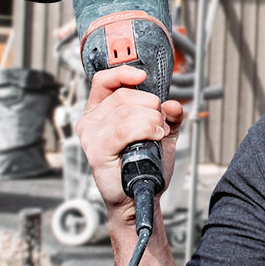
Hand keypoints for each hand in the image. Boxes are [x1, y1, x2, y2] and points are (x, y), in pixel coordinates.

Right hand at [75, 66, 184, 223]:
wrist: (142, 192)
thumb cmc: (146, 162)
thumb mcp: (161, 131)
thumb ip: (169, 115)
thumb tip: (174, 104)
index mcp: (100, 110)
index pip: (104, 80)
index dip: (123, 74)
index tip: (143, 76)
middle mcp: (91, 120)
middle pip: (125, 95)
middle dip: (152, 106)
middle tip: (160, 124)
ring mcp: (91, 135)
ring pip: (127, 112)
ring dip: (152, 121)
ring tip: (158, 134)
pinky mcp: (97, 150)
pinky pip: (125, 129)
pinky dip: (146, 130)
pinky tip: (154, 137)